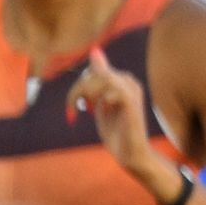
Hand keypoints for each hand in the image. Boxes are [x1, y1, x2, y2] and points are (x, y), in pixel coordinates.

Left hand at [66, 51, 172, 189]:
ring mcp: (133, 92)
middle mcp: (129, 82)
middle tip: (72, 109)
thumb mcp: (99, 103)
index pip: (94, 70)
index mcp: (121, 81)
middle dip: (78, 90)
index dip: (79, 86)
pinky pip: (116, 90)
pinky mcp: (133, 105)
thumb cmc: (115, 130)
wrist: (129, 153)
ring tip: (87, 109)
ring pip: (104, 78)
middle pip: (95, 73)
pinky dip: (103, 100)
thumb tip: (95, 51)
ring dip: (88, 94)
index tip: (73, 106)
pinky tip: (102, 110)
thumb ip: (95, 82)